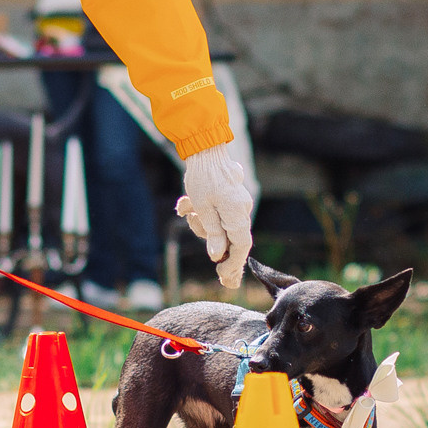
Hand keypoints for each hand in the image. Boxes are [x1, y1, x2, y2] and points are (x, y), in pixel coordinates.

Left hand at [176, 142, 252, 288]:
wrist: (205, 149)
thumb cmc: (203, 178)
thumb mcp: (204, 208)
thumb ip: (213, 232)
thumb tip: (217, 255)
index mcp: (237, 215)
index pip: (242, 246)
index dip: (234, 264)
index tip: (224, 278)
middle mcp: (241, 210)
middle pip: (233, 239)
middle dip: (221, 252)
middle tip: (220, 276)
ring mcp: (235, 203)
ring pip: (221, 225)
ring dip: (202, 224)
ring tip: (188, 212)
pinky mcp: (227, 196)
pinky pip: (217, 212)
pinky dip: (202, 212)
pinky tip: (185, 204)